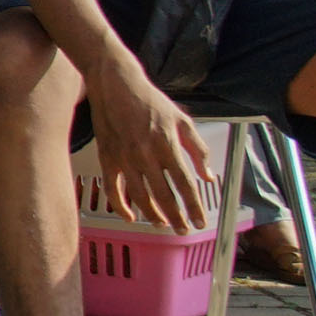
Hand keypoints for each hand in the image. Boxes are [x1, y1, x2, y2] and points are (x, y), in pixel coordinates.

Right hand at [83, 58, 216, 230]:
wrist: (116, 84)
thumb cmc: (150, 100)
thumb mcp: (182, 119)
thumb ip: (198, 149)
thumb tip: (207, 175)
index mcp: (167, 145)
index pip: (185, 184)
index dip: (194, 206)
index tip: (200, 221)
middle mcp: (146, 155)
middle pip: (164, 195)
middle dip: (176, 217)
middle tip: (183, 230)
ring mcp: (125, 158)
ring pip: (140, 196)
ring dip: (153, 214)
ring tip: (162, 224)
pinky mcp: (108, 157)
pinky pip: (113, 188)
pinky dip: (121, 205)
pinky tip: (131, 215)